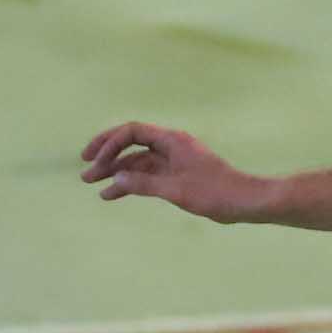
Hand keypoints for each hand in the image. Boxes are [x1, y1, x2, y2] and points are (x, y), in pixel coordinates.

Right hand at [80, 121, 274, 223]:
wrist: (246, 201)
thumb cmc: (216, 193)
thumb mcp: (176, 190)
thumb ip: (144, 183)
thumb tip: (116, 178)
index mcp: (172, 141)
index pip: (132, 132)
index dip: (109, 143)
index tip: (93, 161)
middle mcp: (171, 145)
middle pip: (131, 143)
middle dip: (107, 157)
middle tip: (85, 173)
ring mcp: (174, 160)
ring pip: (138, 161)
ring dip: (117, 172)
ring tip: (95, 186)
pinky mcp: (178, 174)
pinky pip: (148, 174)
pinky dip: (132, 181)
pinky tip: (115, 193)